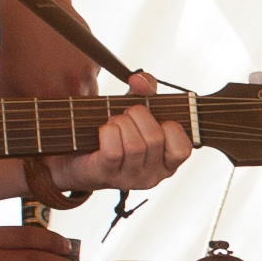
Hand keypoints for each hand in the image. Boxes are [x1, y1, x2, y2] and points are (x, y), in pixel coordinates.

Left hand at [47, 74, 187, 197]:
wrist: (79, 156)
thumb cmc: (117, 132)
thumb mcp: (138, 109)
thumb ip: (147, 89)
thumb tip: (140, 80)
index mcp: (167, 164)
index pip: (182, 149)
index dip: (170, 126)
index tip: (155, 119)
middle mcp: (153, 176)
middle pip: (154, 139)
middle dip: (138, 115)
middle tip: (127, 113)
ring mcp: (130, 179)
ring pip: (134, 145)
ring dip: (121, 123)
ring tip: (114, 121)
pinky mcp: (106, 175)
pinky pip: (113, 151)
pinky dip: (108, 132)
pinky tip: (104, 129)